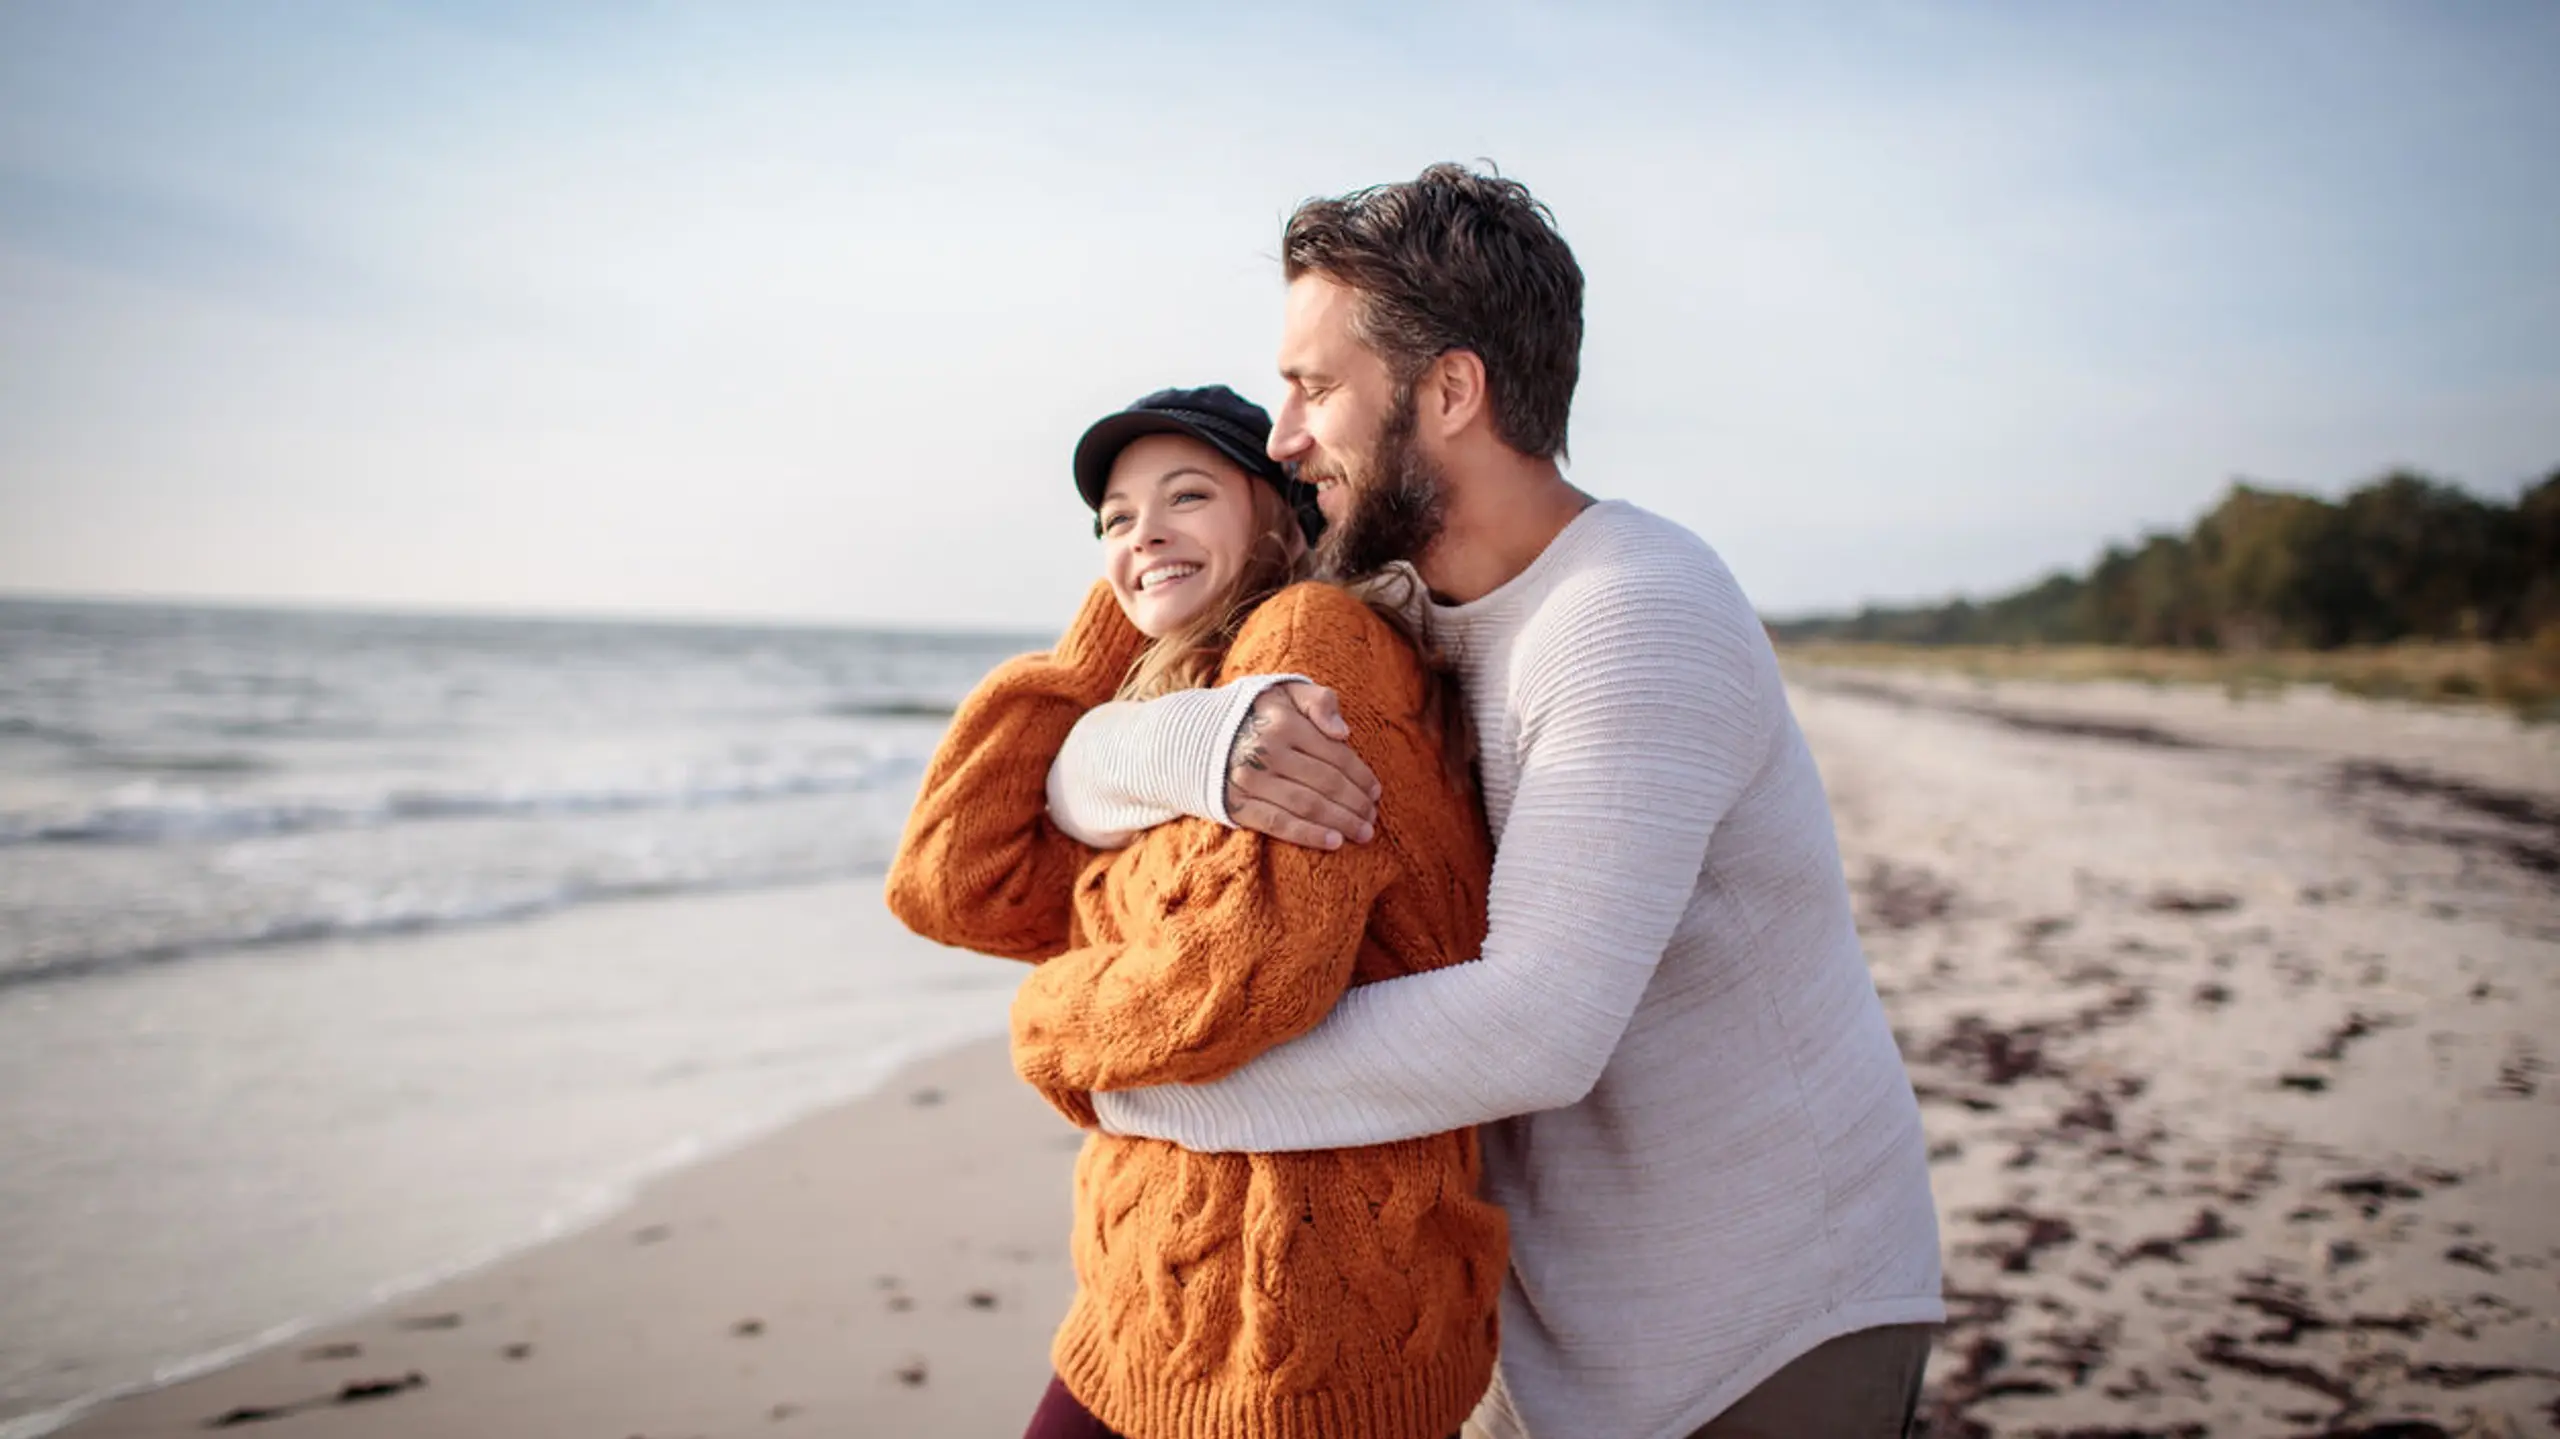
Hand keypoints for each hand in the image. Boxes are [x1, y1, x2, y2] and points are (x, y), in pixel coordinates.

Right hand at [1224, 682, 1381, 849]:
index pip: (1335, 755)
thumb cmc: (1251, 715)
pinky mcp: (1237, 805)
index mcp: (1284, 723)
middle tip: (1372, 817)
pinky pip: (1280, 824)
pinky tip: (1334, 843)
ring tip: (1363, 833)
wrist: (1191, 738)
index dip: (1361, 776)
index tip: (1376, 792)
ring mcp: (1251, 781)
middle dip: (1356, 803)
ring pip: (1308, 805)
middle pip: (1326, 783)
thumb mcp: (1283, 692)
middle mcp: (1267, 752)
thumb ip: (1318, 701)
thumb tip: (1344, 733)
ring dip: (1341, 822)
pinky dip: (1309, 835)